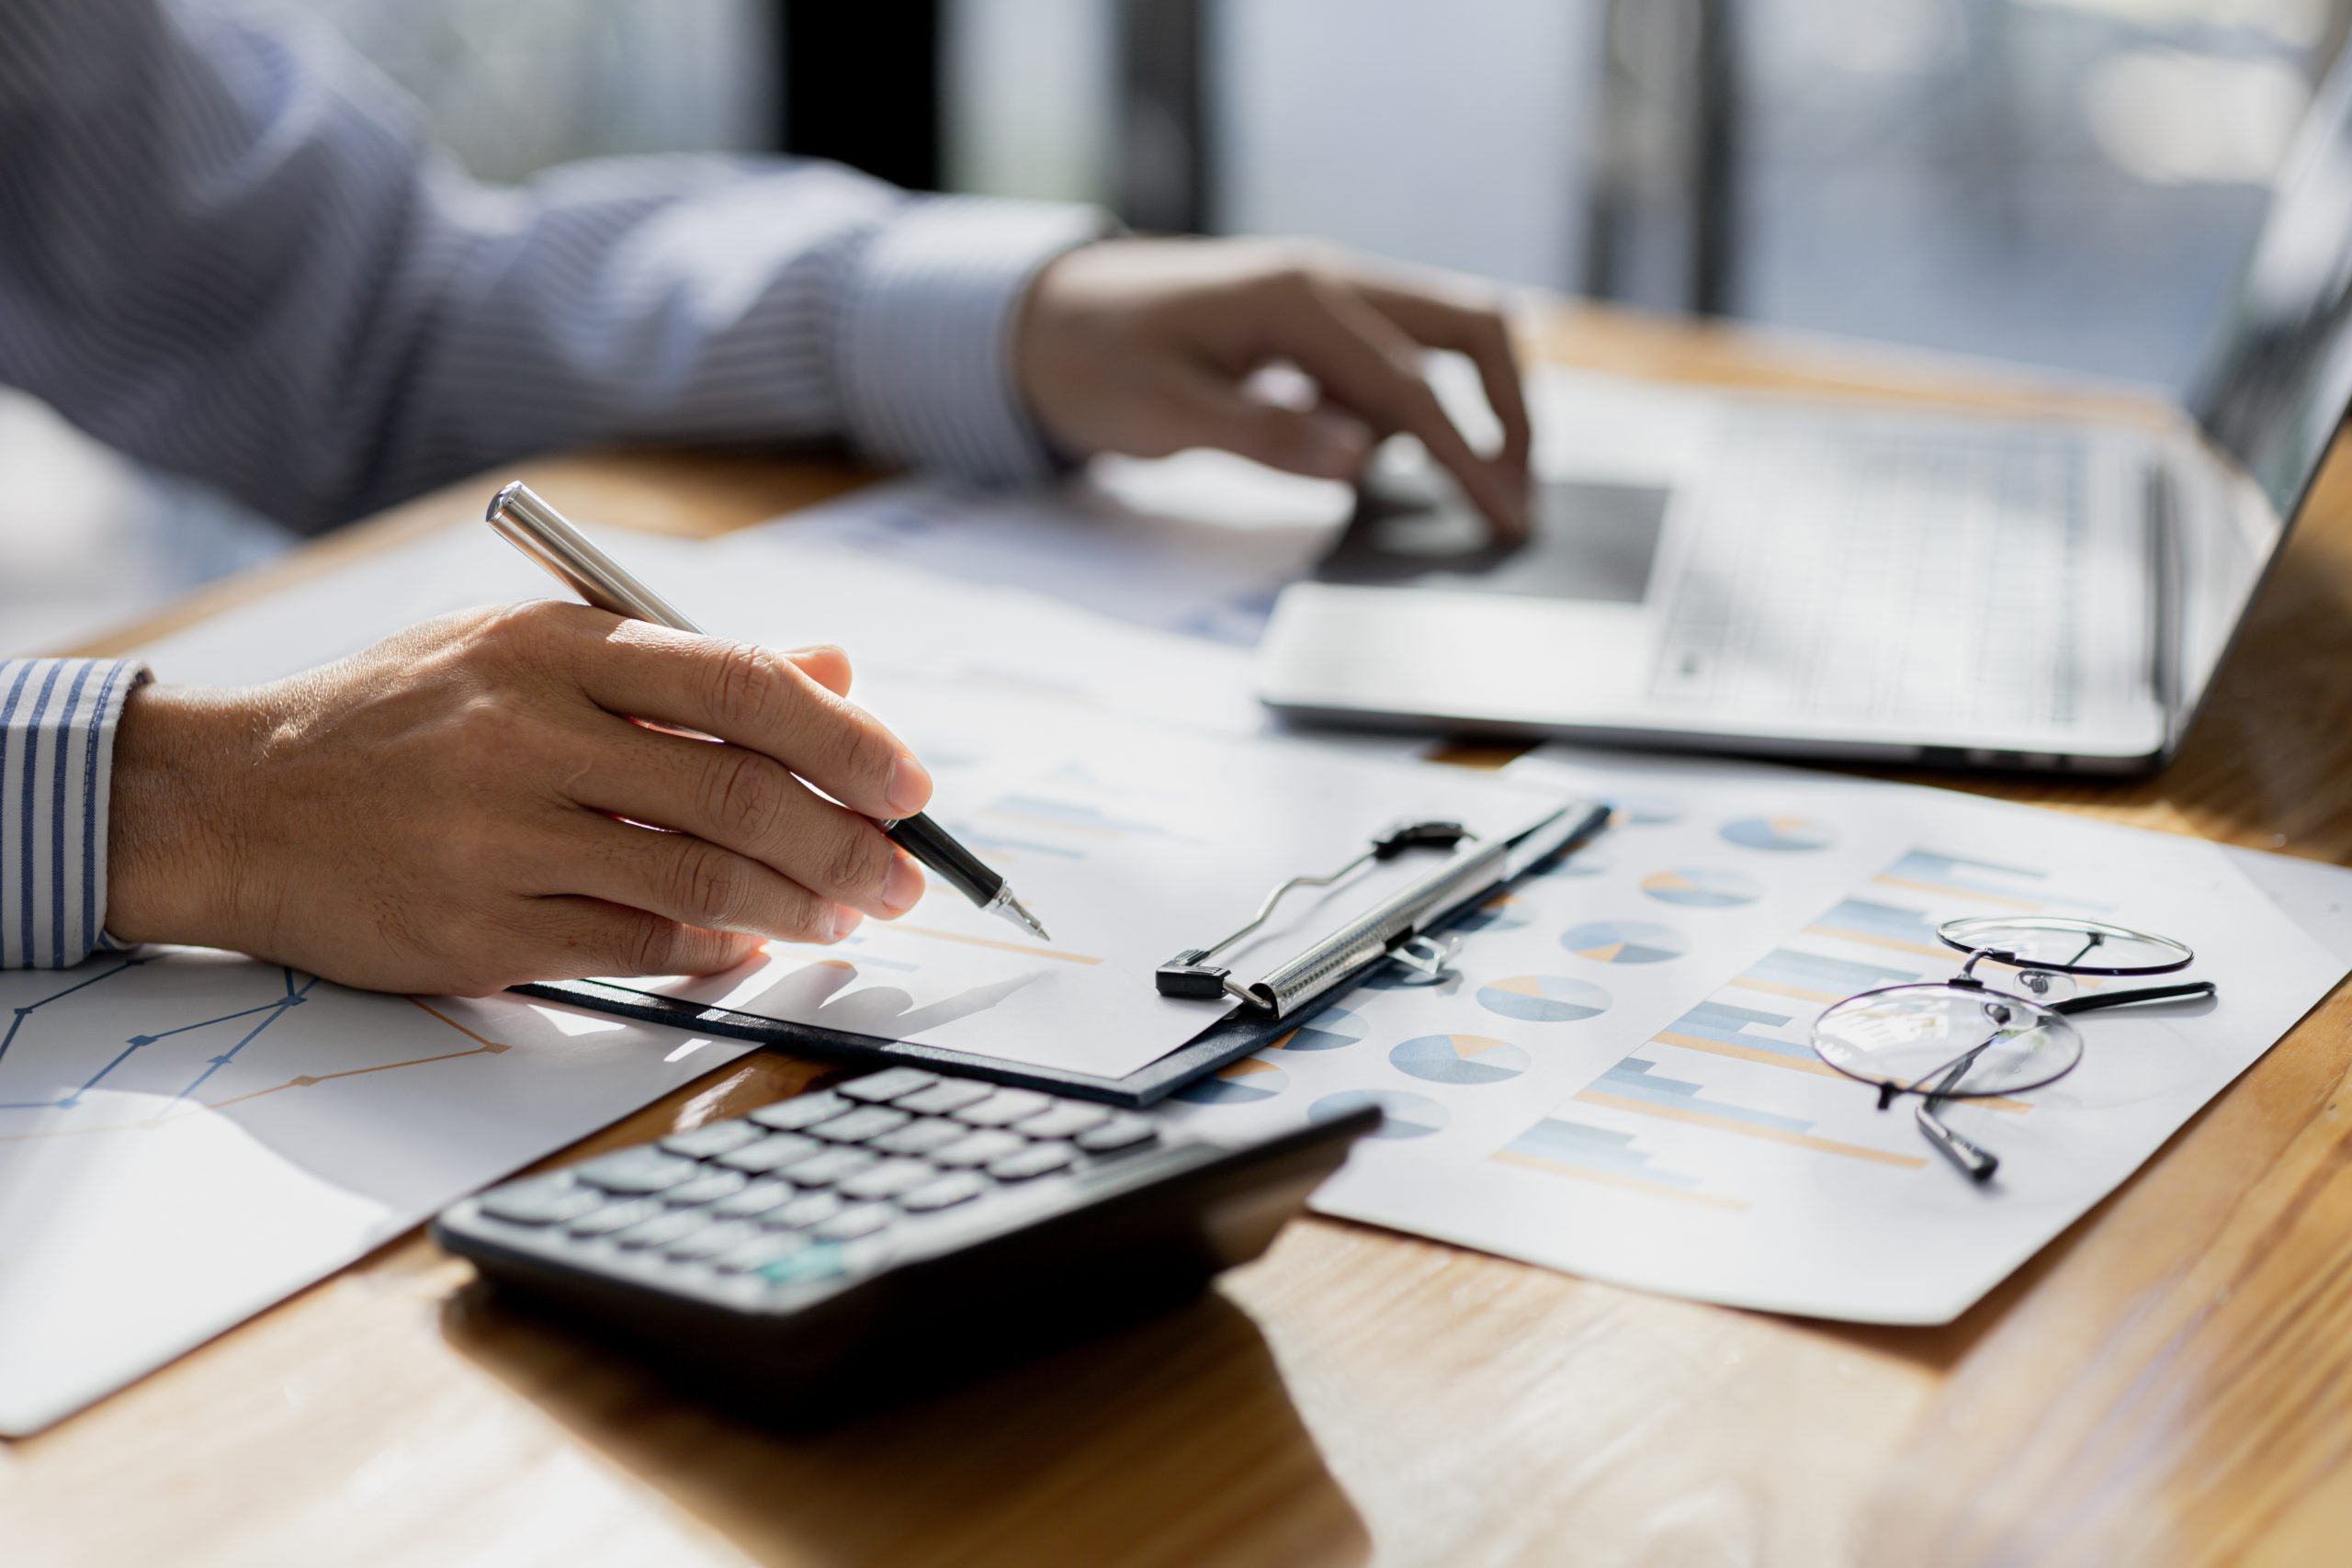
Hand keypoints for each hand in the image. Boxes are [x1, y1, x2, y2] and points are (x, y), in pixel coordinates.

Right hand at [104, 603, 931, 994]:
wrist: (230, 803)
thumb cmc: (399, 721)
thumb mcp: (526, 652)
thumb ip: (681, 666)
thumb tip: (833, 671)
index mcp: (552, 648)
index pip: (739, 683)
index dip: (845, 737)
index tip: (909, 782)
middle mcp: (529, 735)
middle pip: (736, 791)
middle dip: (846, 842)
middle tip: (907, 875)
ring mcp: (498, 837)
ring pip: (695, 880)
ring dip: (797, 907)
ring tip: (850, 916)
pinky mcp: (476, 929)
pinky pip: (629, 948)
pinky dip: (709, 953)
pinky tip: (749, 949)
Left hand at [1015, 238, 1533, 537]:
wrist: (1044, 317)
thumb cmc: (1095, 360)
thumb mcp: (1164, 413)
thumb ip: (1265, 436)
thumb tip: (1361, 461)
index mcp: (1299, 299)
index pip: (1413, 385)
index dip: (1469, 455)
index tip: (1504, 516)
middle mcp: (1328, 284)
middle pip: (1466, 331)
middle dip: (1508, 413)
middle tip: (1516, 498)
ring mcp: (1327, 300)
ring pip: (1438, 344)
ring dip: (1463, 411)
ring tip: (1467, 496)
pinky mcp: (1315, 327)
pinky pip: (1392, 363)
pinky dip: (1412, 413)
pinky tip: (1387, 469)